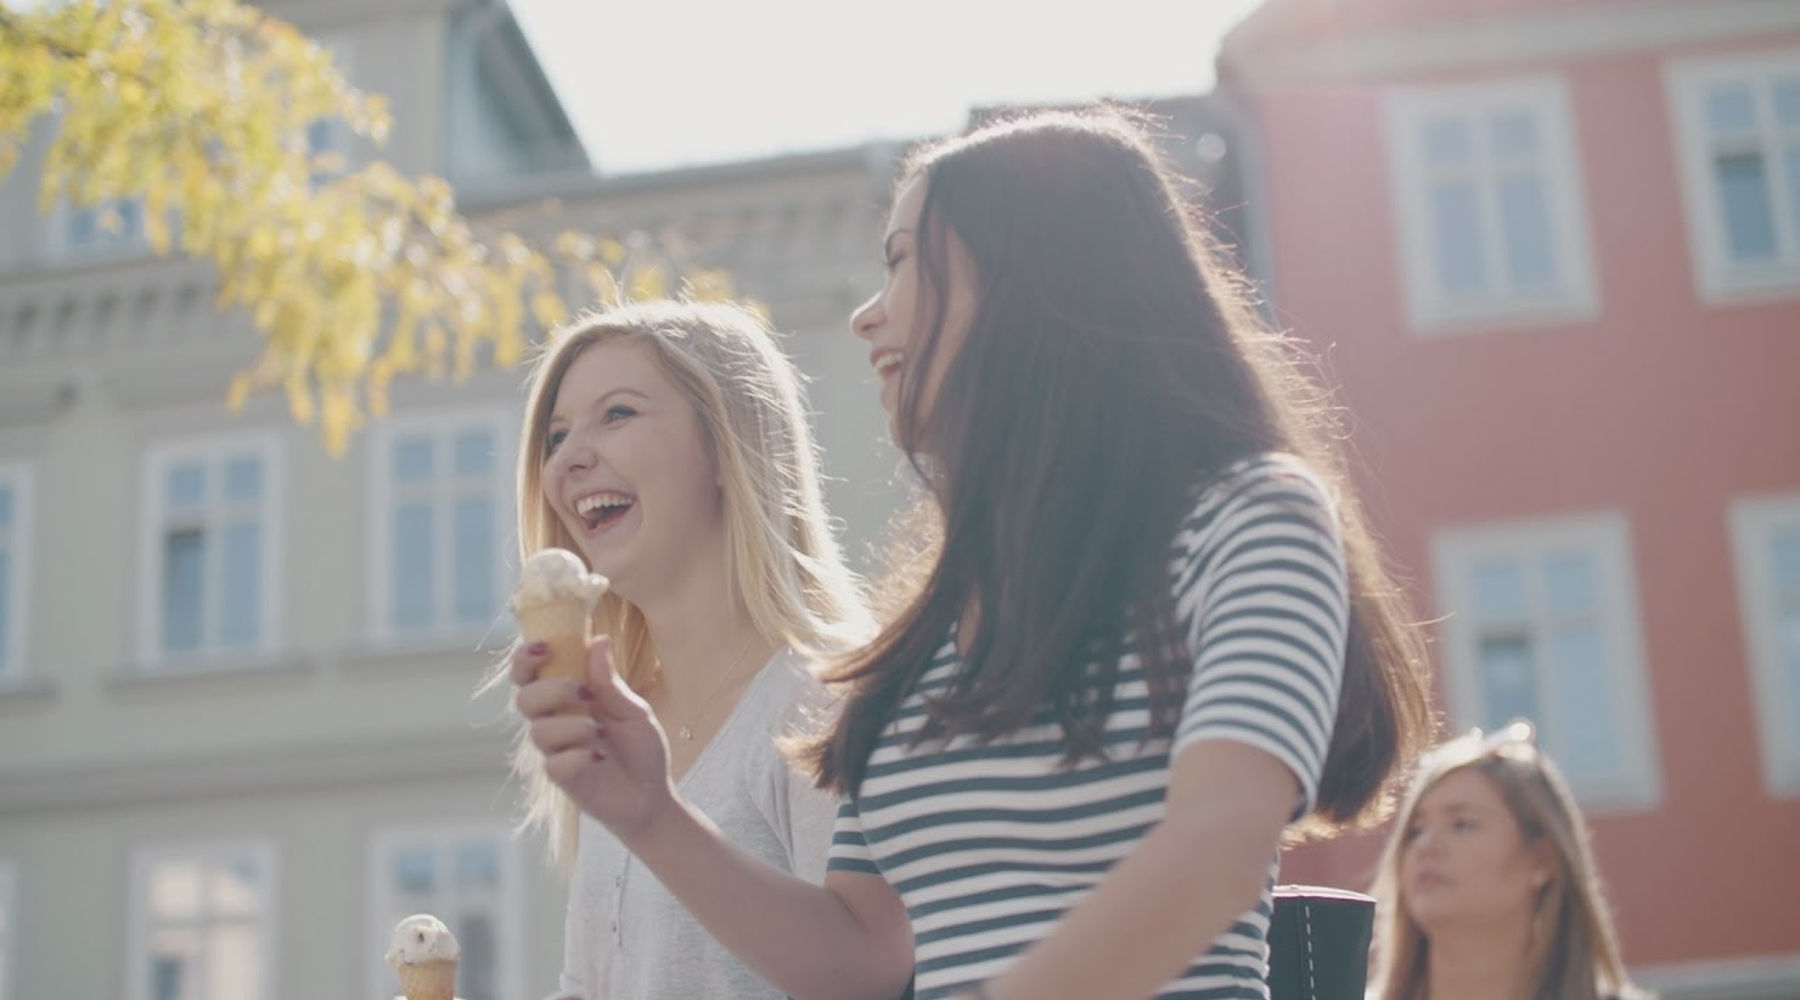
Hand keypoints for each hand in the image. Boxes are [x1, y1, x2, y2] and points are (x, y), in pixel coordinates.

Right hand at [511, 636, 676, 844]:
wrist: (652, 794)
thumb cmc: (640, 748)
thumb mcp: (633, 709)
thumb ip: (610, 681)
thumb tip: (598, 639)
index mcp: (569, 698)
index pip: (531, 673)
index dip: (525, 659)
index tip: (543, 647)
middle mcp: (557, 721)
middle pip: (524, 698)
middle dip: (550, 689)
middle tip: (583, 691)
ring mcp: (557, 750)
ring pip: (538, 731)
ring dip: (570, 725)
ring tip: (600, 730)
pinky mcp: (563, 778)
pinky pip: (554, 763)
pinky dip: (576, 756)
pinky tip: (599, 757)